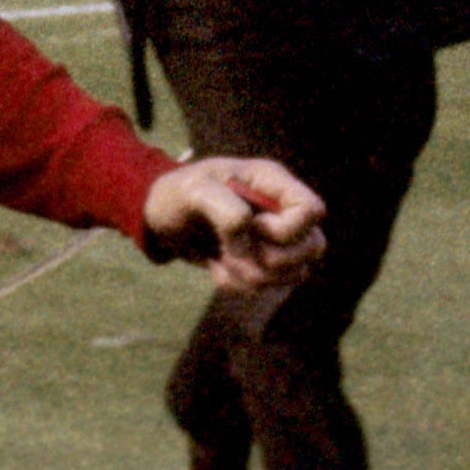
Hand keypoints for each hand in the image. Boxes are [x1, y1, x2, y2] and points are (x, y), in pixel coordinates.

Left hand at [141, 158, 326, 294]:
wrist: (155, 217)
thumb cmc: (175, 193)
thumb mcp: (193, 191)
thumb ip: (226, 210)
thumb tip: (250, 244)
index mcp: (271, 183)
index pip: (313, 211)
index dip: (289, 229)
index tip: (252, 227)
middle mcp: (279, 211)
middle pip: (314, 247)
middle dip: (273, 259)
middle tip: (235, 248)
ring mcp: (273, 238)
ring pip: (292, 274)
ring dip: (251, 273)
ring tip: (221, 254)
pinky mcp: (259, 262)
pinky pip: (264, 287)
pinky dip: (236, 282)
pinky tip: (216, 264)